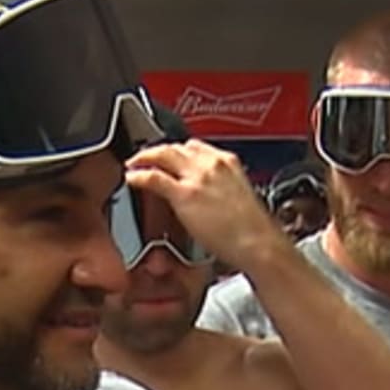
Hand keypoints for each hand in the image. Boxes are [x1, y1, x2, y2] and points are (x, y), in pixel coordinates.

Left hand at [126, 140, 284, 272]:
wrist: (258, 243)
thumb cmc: (252, 229)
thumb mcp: (238, 196)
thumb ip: (221, 187)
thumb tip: (208, 193)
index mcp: (228, 162)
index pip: (195, 146)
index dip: (178, 151)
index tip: (170, 157)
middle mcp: (212, 163)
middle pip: (176, 146)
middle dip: (159, 151)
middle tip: (146, 158)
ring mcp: (197, 177)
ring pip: (163, 154)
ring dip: (146, 156)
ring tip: (134, 163)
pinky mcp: (185, 194)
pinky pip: (154, 177)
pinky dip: (138, 174)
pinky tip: (131, 177)